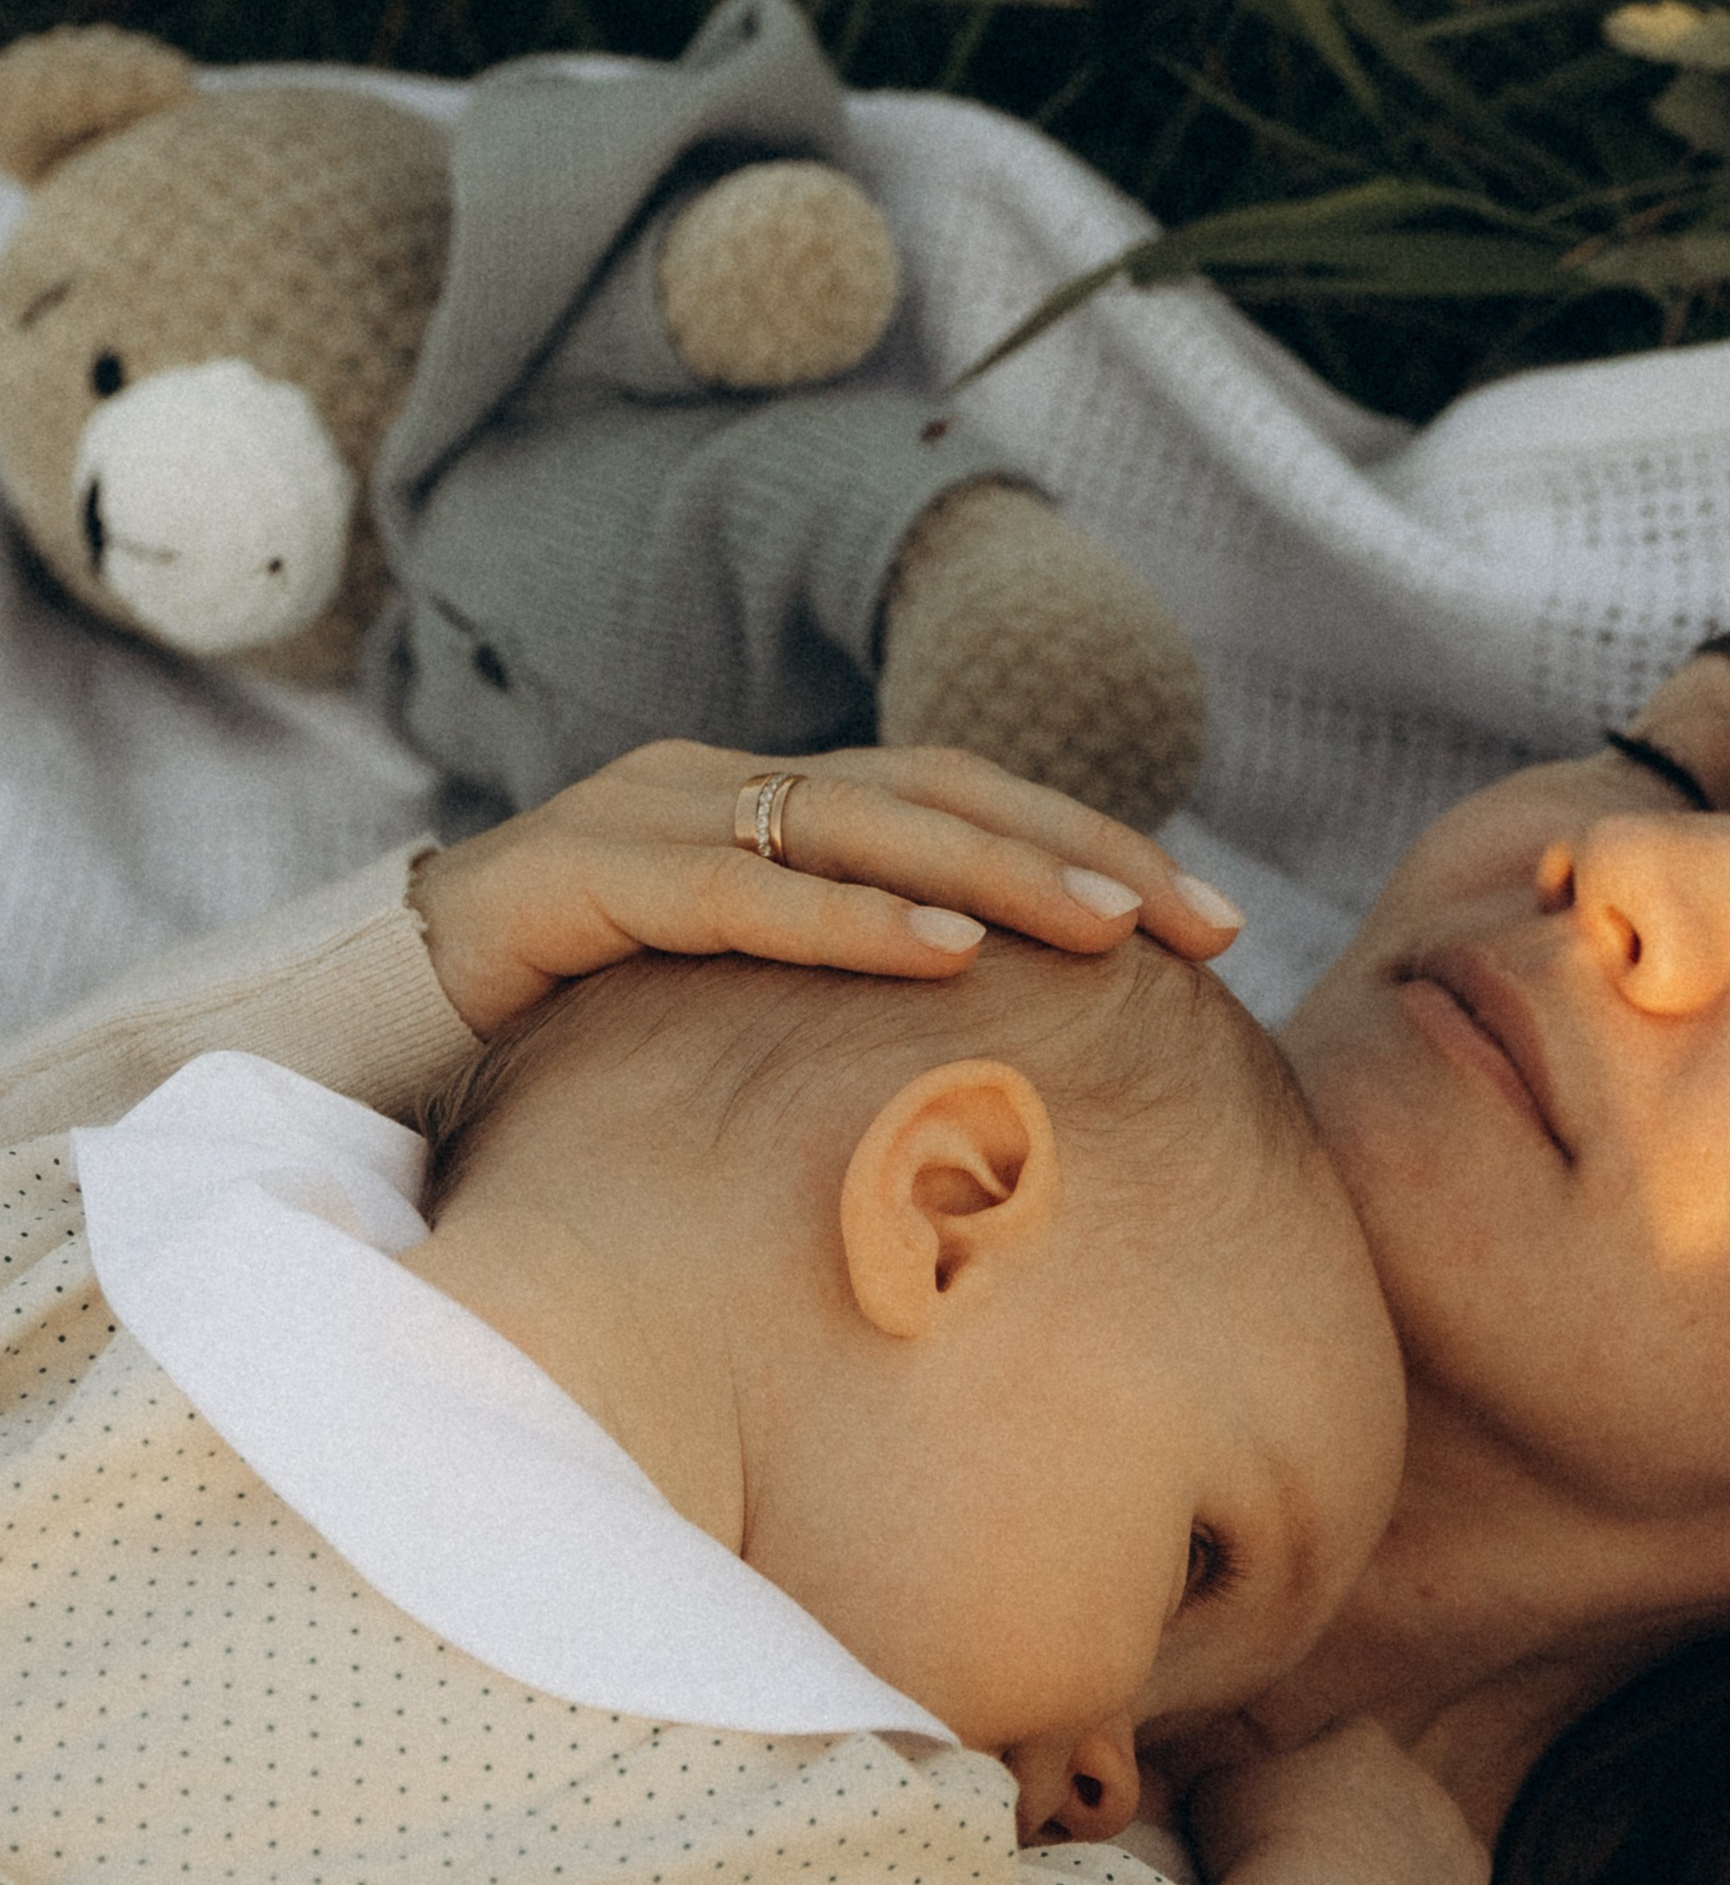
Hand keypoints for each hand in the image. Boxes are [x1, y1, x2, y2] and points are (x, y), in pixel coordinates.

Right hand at [409, 738, 1246, 1034]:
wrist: (362, 1050)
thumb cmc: (575, 1055)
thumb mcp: (743, 1033)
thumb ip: (851, 1025)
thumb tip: (1012, 1095)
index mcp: (772, 812)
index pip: (964, 804)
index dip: (1091, 847)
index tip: (1212, 925)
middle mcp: (716, 789)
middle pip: (933, 795)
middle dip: (1080, 854)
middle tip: (1201, 923)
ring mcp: (640, 822)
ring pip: (846, 822)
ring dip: (988, 870)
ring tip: (1104, 927)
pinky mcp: (567, 880)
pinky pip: (731, 891)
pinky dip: (841, 918)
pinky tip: (940, 954)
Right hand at [1190, 1720, 1533, 1884]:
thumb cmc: (1261, 1847)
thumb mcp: (1218, 1792)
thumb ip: (1236, 1777)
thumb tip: (1239, 1786)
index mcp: (1366, 1747)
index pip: (1348, 1742)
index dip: (1317, 1778)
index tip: (1284, 1819)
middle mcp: (1429, 1795)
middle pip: (1405, 1806)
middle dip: (1372, 1838)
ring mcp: (1465, 1865)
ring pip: (1458, 1866)